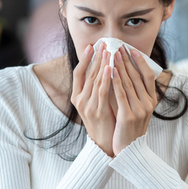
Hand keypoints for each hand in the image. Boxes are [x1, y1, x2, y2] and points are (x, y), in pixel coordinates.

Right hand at [71, 42, 115, 156]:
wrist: (104, 144)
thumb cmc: (103, 121)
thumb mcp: (95, 103)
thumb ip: (96, 88)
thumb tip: (103, 68)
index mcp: (77, 97)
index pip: (78, 73)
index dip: (84, 59)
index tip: (91, 46)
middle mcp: (80, 100)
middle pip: (87, 74)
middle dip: (96, 58)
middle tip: (104, 44)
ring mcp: (88, 106)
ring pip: (94, 81)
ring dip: (102, 64)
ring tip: (108, 51)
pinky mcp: (98, 112)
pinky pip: (102, 92)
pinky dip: (106, 79)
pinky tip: (111, 68)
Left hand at [111, 46, 156, 155]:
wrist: (129, 150)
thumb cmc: (130, 129)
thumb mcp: (138, 110)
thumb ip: (136, 95)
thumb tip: (129, 75)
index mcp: (152, 100)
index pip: (148, 76)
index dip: (141, 61)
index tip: (132, 49)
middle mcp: (148, 103)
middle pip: (137, 76)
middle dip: (127, 60)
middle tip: (118, 46)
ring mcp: (139, 109)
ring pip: (128, 82)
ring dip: (120, 66)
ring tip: (112, 53)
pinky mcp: (128, 115)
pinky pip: (121, 94)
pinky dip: (116, 81)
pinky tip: (110, 70)